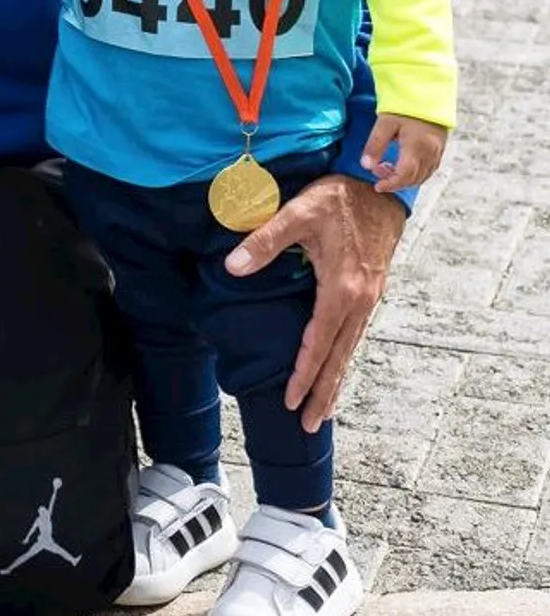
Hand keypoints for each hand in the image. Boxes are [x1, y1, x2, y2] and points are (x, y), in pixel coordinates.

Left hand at [224, 173, 405, 432]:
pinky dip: (343, 358)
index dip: (302, 374)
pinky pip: (355, 335)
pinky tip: (335, 368)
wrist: (382, 189)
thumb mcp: (298, 212)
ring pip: (349, 350)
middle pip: (339, 358)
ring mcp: (368, 300)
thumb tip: (233, 266)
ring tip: (324, 410)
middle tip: (311, 427)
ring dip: (336, 381)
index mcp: (341, 290)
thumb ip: (264, 240)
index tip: (291, 402)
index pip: (317, 343)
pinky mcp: (369, 294)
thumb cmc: (339, 199)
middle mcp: (359, 302)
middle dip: (324, 393)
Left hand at [360, 113, 448, 191]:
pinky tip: (403, 165)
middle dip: (395, 182)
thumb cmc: (405, 106)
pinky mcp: (440, 149)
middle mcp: (431, 153)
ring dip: (405, 179)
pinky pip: (430, 169)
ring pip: (423, 176)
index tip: (377, 187)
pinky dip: (416, 174)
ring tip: (387, 166)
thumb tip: (366, 166)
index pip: (404, 176)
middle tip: (378, 171)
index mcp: (417, 147)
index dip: (390, 184)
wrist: (428, 93)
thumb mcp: (385, 123)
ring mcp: (438, 152)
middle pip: (414, 179)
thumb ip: (375, 145)